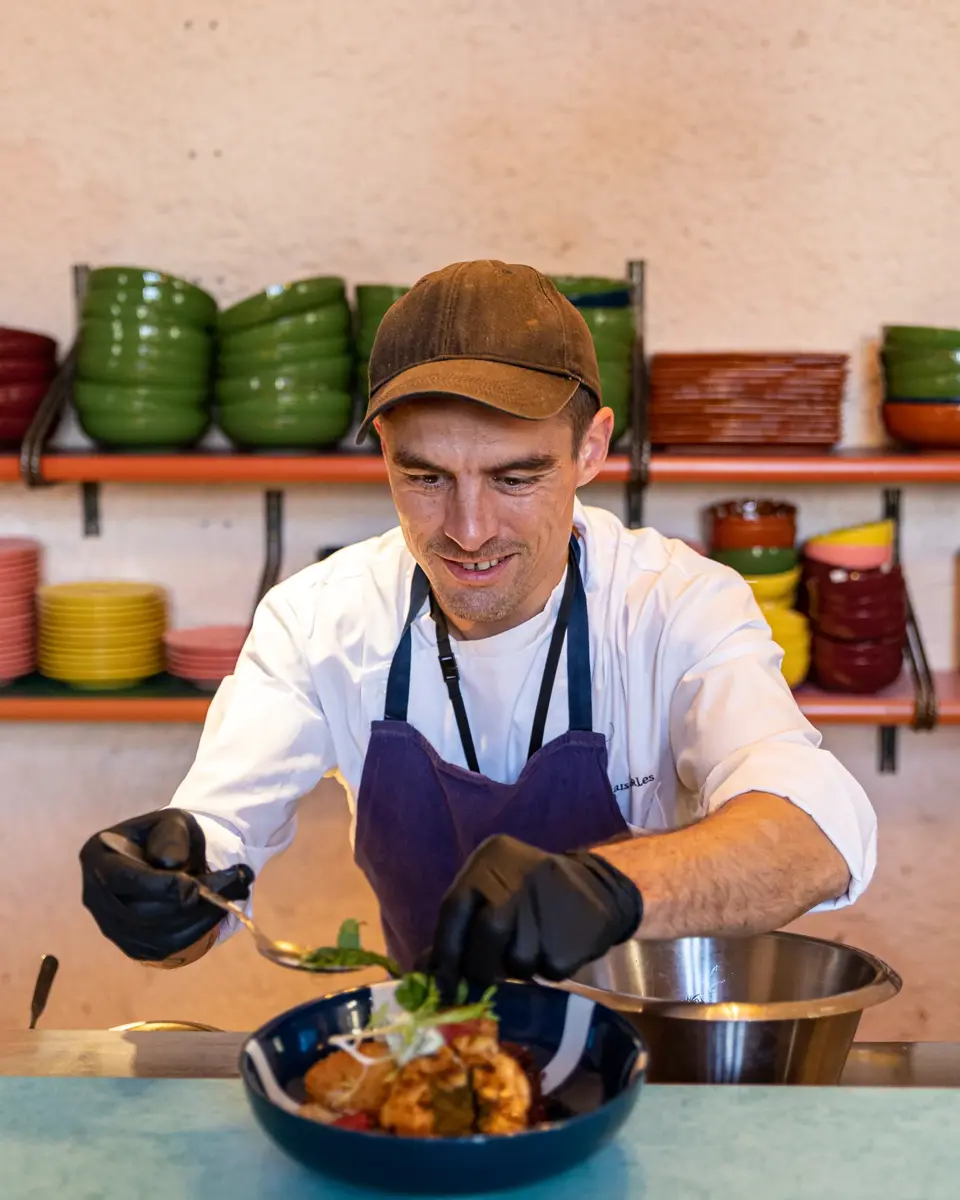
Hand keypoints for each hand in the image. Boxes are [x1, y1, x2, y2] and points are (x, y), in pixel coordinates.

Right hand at [79, 809, 253, 961]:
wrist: (171, 856)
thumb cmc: (169, 836)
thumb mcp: (172, 823)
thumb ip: (171, 839)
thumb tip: (170, 865)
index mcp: (98, 857)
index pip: (122, 880)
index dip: (158, 887)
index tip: (194, 886)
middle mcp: (95, 896)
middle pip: (139, 913)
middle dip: (187, 906)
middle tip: (231, 888)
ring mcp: (110, 925)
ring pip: (154, 935)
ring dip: (198, 920)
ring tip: (233, 896)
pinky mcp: (130, 944)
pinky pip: (162, 948)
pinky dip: (194, 934)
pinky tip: (216, 914)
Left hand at [428, 834, 641, 998]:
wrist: (598, 889)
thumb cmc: (528, 897)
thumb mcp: (491, 895)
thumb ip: (459, 929)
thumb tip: (423, 973)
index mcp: (491, 858)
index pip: (454, 907)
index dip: (445, 952)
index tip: (442, 985)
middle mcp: (518, 873)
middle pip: (486, 934)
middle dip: (480, 967)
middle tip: (483, 982)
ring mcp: (549, 900)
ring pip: (518, 958)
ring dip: (519, 968)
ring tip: (532, 948)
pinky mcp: (574, 930)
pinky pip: (548, 969)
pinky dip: (546, 969)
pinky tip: (556, 946)